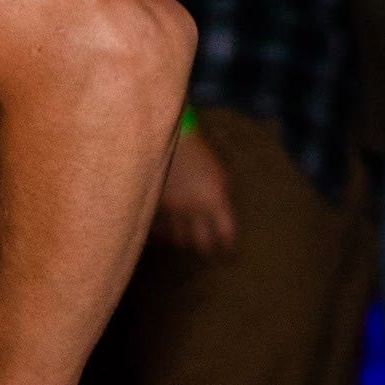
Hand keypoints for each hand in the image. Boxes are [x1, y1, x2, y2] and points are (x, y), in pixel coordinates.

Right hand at [153, 130, 235, 255]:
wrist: (170, 137)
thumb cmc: (201, 152)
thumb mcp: (220, 172)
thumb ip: (223, 195)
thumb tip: (223, 214)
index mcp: (216, 201)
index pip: (226, 232)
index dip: (228, 242)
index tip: (228, 247)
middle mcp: (195, 210)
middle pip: (202, 242)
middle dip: (205, 246)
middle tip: (206, 247)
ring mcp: (173, 210)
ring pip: (178, 239)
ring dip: (183, 240)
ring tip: (184, 241)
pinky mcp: (156, 206)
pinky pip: (159, 229)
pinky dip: (162, 233)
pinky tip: (164, 233)